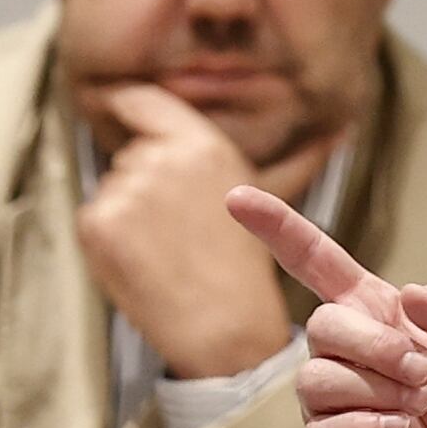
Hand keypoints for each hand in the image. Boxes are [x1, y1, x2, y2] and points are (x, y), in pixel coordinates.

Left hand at [75, 84, 338, 380]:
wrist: (225, 328)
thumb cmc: (242, 268)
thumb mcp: (264, 195)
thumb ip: (269, 153)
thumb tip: (334, 131)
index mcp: (203, 144)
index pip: (140, 99)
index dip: (128, 107)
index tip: (121, 116)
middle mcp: (162, 158)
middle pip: (130, 150)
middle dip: (144, 178)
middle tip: (177, 224)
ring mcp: (126, 190)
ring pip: (112, 185)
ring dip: (127, 210)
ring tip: (165, 246)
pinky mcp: (98, 224)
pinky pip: (92, 218)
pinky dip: (107, 239)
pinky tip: (143, 260)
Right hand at [227, 184, 426, 427]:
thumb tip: (410, 294)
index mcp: (377, 315)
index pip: (316, 264)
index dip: (280, 229)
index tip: (235, 197)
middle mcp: (344, 355)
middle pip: (321, 326)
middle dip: (376, 346)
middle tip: (423, 371)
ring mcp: (330, 405)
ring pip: (317, 379)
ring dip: (379, 391)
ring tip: (419, 406)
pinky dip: (369, 426)